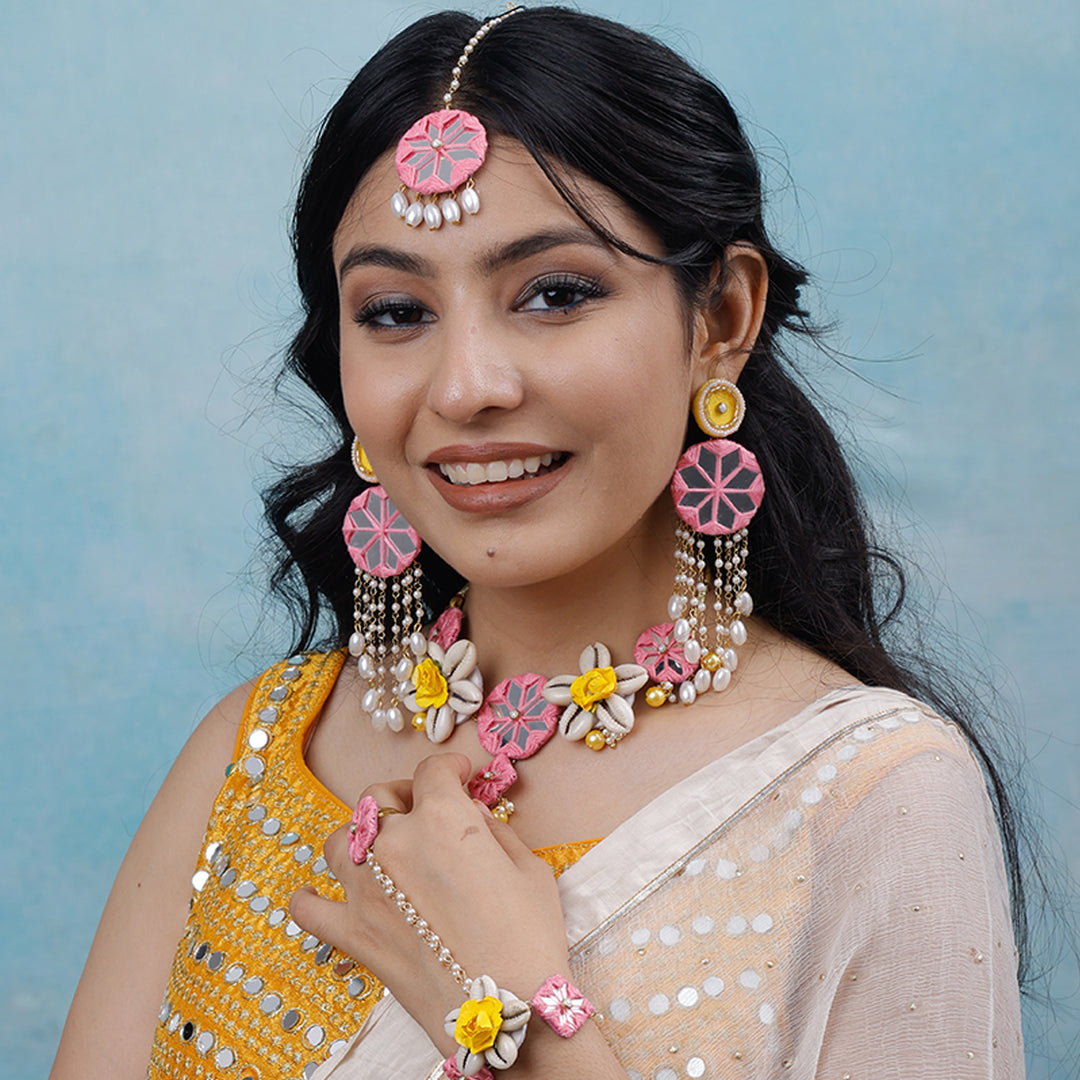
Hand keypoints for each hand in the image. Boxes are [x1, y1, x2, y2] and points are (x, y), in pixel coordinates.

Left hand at [289, 753, 571, 1053]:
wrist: (509, 1010)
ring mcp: (365, 888)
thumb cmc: (528, 937)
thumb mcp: (528, 868)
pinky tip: (319, 895)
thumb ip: (495, 831)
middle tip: (423, 807)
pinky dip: (310, 899)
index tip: (458, 773)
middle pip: (379, 797)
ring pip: (340, 839)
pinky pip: (309, 909)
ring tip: (379, 848)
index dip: (448, 767)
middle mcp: (395, 842)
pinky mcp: (352, 933)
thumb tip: (473, 817)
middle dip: (403, 794)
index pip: (433, 771)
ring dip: (358, 836)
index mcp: (443, 817)